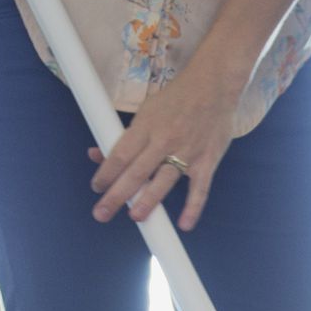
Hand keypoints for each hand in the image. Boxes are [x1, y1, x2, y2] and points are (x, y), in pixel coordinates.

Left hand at [87, 59, 248, 231]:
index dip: (106, 173)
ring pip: (164, 181)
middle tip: (101, 213)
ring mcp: (187, 151)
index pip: (120, 154)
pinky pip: (200, 189)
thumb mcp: (146, 110)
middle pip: (136, 172)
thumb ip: (125, 136)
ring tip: (135, 217)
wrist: (214, 85)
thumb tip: (98, 155)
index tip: (96, 188)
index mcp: (146, 125)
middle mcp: (164, 139)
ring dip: (148, 201)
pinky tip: (185, 225)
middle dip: (117, 195)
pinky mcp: (207, 160)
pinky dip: (193, 208)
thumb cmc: (176, 98)